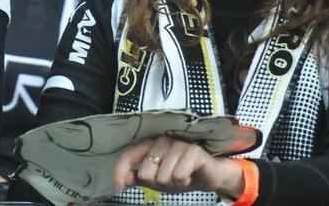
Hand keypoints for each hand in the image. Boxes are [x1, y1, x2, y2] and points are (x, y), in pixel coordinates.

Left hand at [114, 137, 243, 197]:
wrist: (210, 175)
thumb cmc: (182, 173)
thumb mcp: (157, 179)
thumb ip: (138, 177)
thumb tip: (121, 180)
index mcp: (149, 145)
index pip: (128, 156)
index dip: (120, 172)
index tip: (118, 187)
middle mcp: (160, 140)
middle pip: (145, 172)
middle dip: (156, 183)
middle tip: (169, 179)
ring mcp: (176, 143)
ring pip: (162, 176)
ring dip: (172, 183)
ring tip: (181, 176)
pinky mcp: (192, 150)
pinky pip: (178, 175)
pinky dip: (184, 181)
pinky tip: (189, 176)